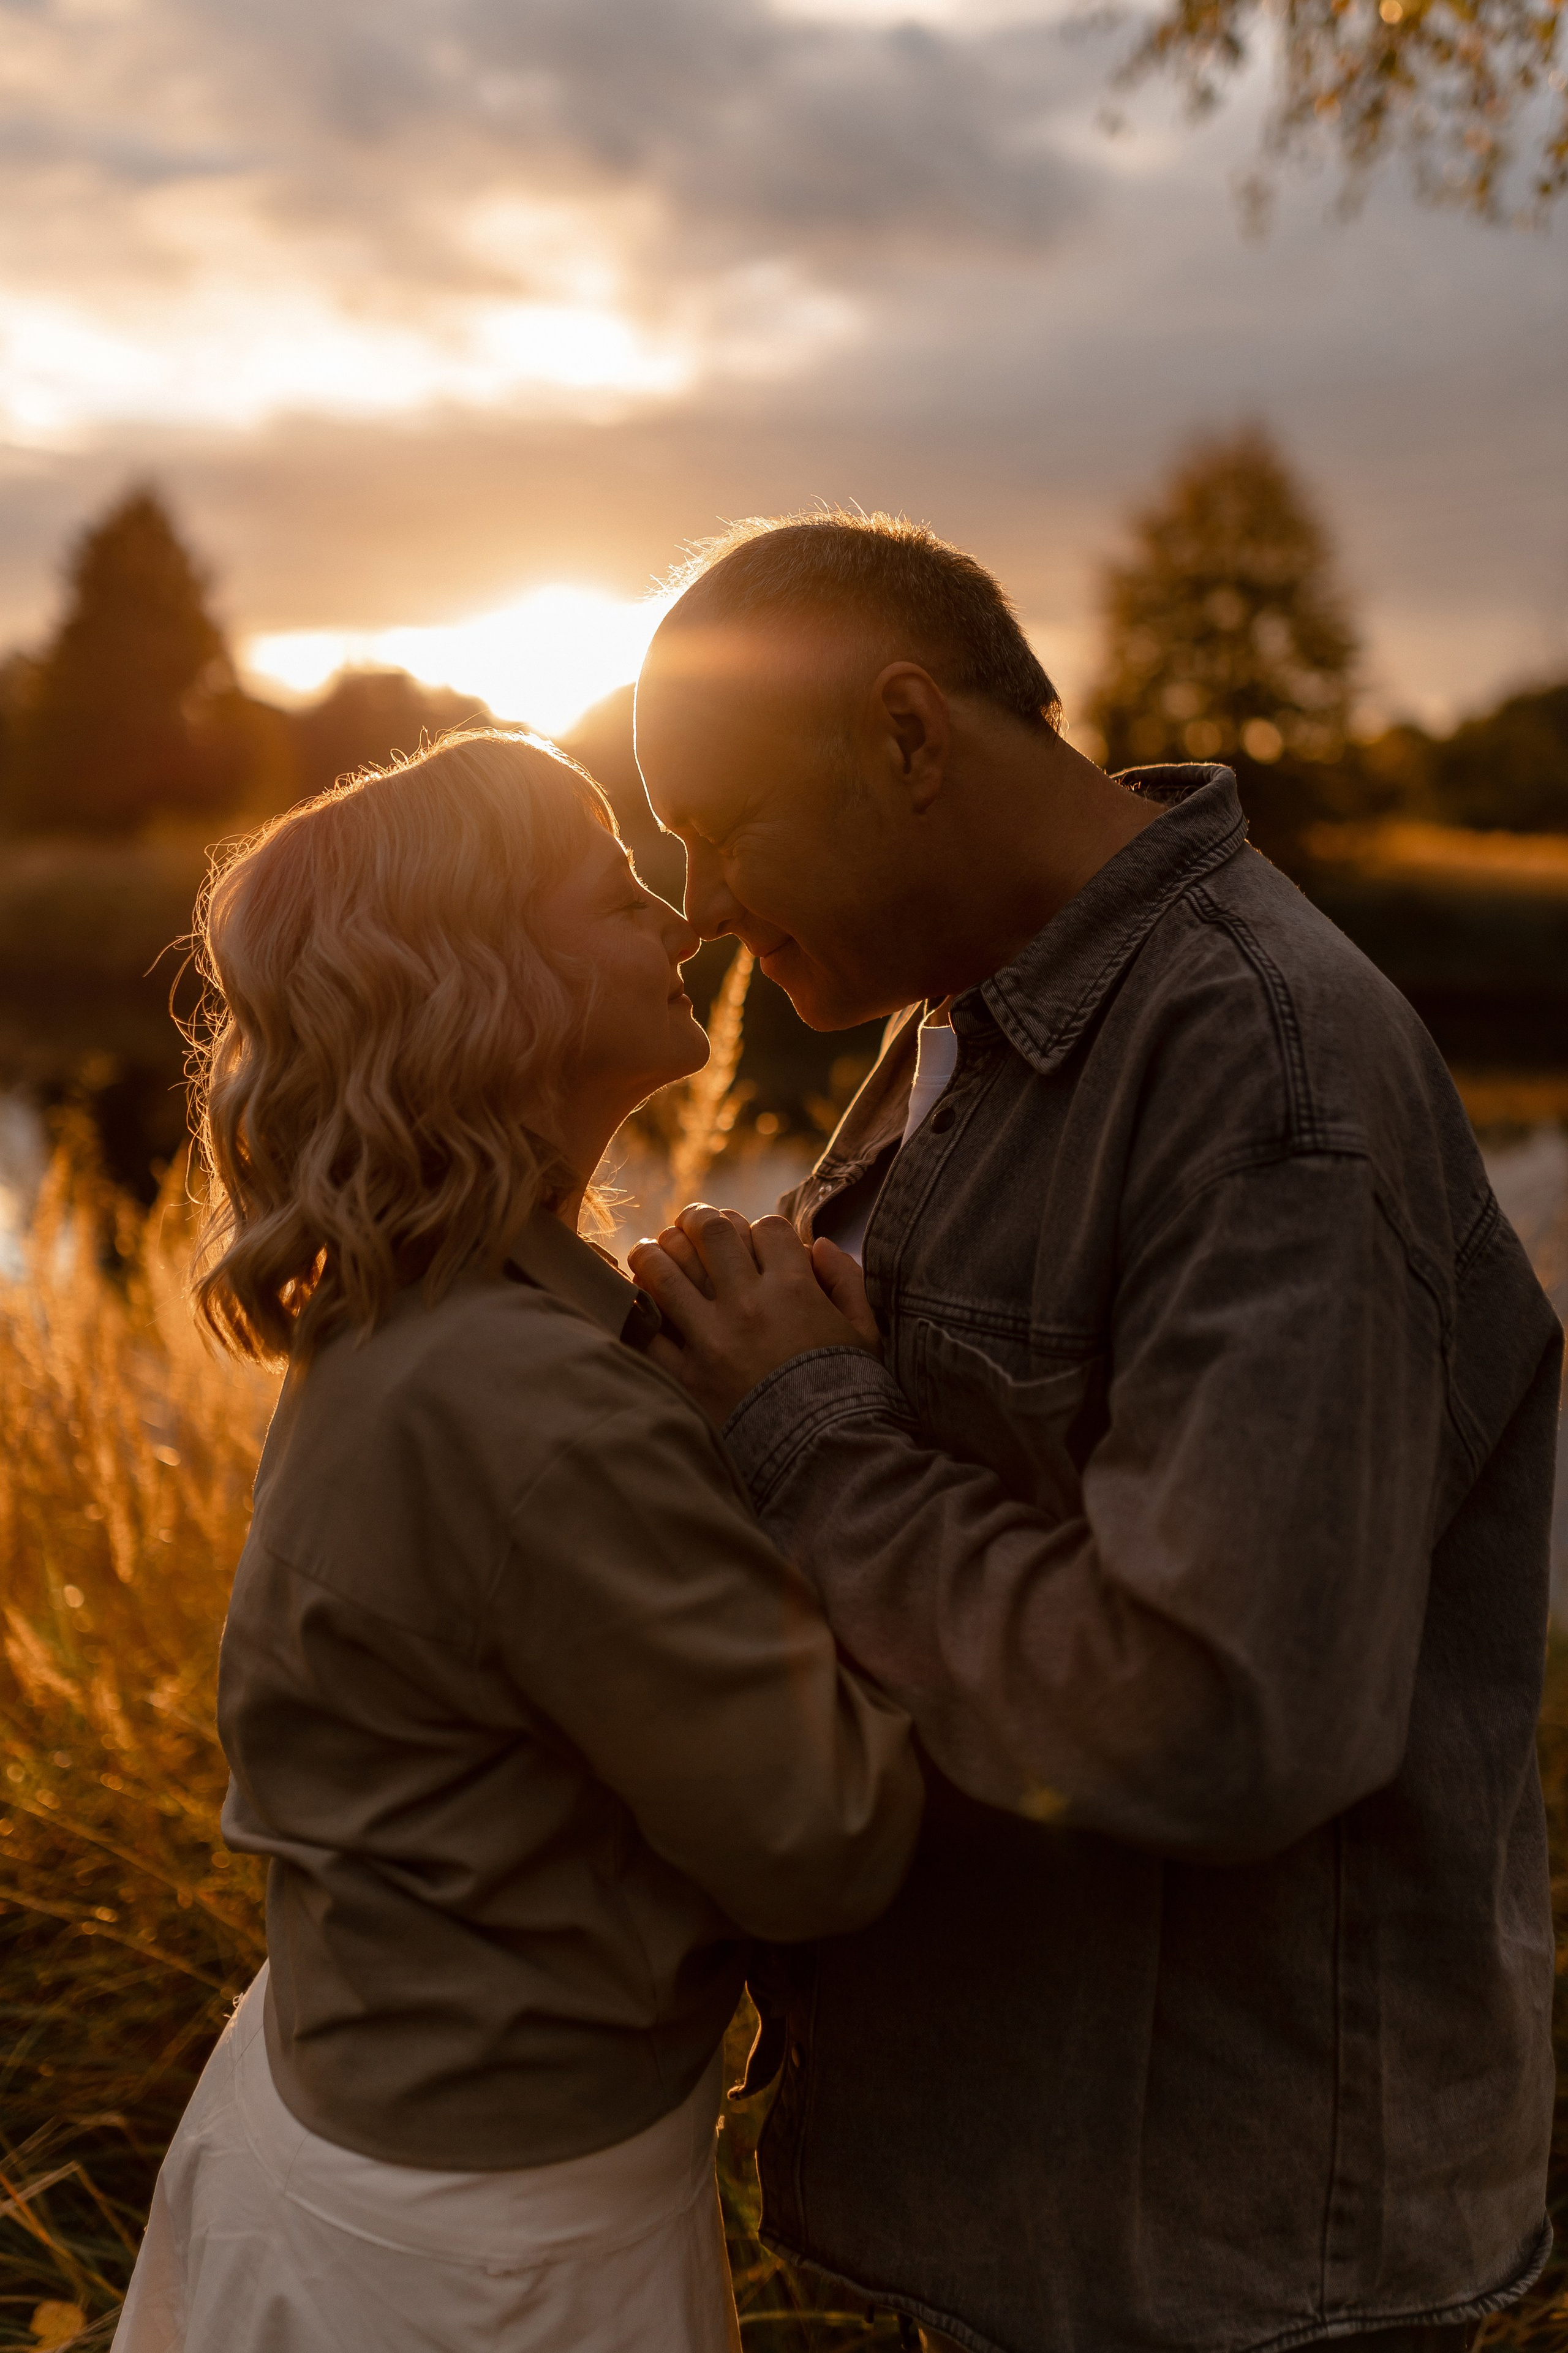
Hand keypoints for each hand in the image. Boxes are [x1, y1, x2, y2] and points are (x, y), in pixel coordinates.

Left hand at [629, 1205, 880, 1422]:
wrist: (823, 1461)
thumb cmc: (848, 1396)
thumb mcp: (865, 1336)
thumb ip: (847, 1282)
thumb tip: (819, 1244)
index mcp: (796, 1290)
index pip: (767, 1227)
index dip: (759, 1227)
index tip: (754, 1241)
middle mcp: (749, 1306)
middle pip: (711, 1232)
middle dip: (700, 1219)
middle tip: (691, 1224)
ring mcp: (711, 1340)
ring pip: (665, 1269)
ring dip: (656, 1251)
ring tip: (653, 1250)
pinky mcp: (684, 1377)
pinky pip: (647, 1328)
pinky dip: (638, 1307)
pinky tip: (639, 1297)